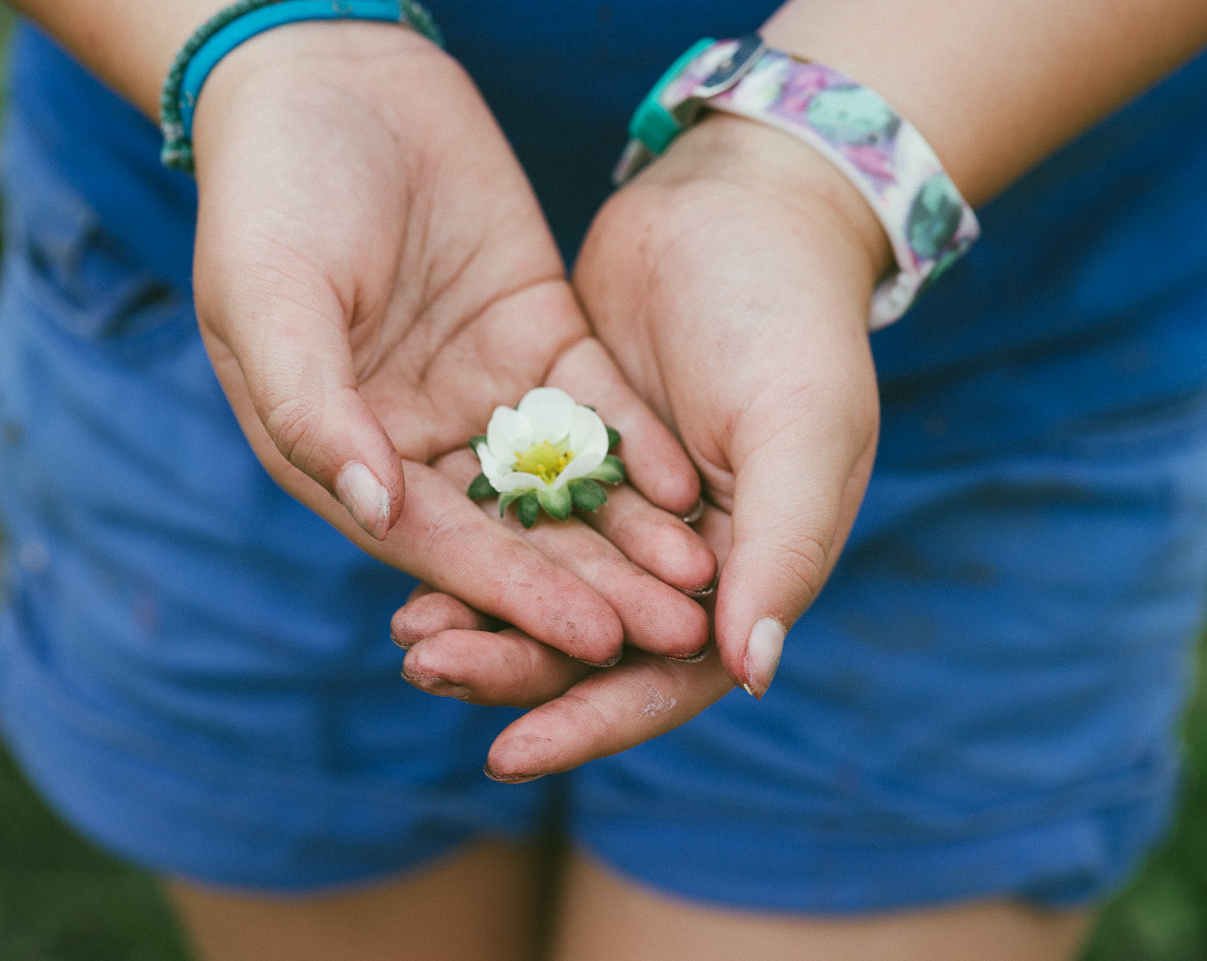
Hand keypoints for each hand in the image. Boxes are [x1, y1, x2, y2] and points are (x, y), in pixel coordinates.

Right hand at [187, 22, 709, 662]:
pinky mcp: (537, 339)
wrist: (334, 76)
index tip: (593, 639)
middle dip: (595, 584)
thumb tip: (374, 507)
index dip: (516, 594)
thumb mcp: (271, 296)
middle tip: (679, 633)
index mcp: (343, 454)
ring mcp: (484, 393)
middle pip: (516, 531)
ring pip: (565, 482)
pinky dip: (636, 447)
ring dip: (629, 534)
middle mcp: (418, 441)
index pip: (438, 545)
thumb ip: (315, 405)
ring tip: (703, 580)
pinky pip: (593, 405)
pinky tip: (687, 486)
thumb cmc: (275, 187)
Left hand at [391, 115, 889, 775]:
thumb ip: (782, 552)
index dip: (589, 719)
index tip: (506, 751)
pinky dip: (475, 531)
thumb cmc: (791, 322)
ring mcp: (627, 499)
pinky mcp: (576, 442)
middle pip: (590, 641)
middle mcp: (686, 552)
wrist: (744, 198)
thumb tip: (748, 675)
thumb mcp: (802, 432)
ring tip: (407, 630)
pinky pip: (518, 507)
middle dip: (511, 664)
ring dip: (481, 607)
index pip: (664, 677)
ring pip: (546, 579)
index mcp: (749, 569)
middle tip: (426, 668)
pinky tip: (404, 535)